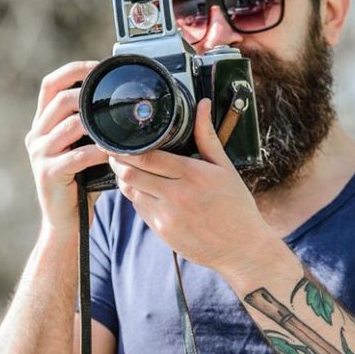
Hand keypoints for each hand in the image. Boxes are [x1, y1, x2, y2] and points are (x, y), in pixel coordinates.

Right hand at [25, 61, 108, 233]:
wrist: (65, 221)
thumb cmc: (80, 182)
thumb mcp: (81, 147)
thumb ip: (90, 126)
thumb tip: (118, 102)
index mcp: (42, 124)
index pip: (50, 85)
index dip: (72, 70)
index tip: (97, 66)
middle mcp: (36, 135)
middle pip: (60, 101)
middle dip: (88, 95)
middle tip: (113, 98)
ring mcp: (40, 154)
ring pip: (69, 125)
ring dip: (97, 124)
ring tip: (118, 125)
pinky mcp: (49, 174)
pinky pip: (78, 156)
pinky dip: (99, 151)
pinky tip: (113, 152)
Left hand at [107, 99, 278, 278]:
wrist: (242, 248)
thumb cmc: (236, 205)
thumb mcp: (225, 167)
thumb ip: (207, 136)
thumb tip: (203, 105)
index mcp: (192, 175)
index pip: (147, 156)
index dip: (127, 148)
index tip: (118, 140)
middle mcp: (176, 196)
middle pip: (131, 174)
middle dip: (117, 161)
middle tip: (113, 151)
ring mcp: (167, 216)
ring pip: (130, 192)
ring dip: (123, 178)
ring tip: (122, 167)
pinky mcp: (162, 231)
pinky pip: (138, 208)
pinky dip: (135, 196)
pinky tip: (139, 187)